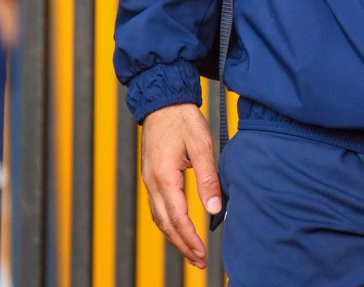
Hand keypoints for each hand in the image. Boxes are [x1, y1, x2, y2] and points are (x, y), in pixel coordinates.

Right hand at [141, 103, 220, 268]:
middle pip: (166, 225)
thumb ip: (208, 178)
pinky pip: (157, 208)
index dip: (191, 239)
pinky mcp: (151, 177)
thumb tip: (214, 209)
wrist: (163, 101)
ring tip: (191, 253)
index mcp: (164, 176)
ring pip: (159, 219)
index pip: (178, 218)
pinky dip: (168, 224)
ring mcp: (149, 180)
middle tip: (200, 262)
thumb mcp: (201, 145)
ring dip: (175, 238)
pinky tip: (179, 230)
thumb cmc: (182, 119)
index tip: (203, 253)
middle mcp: (152, 182)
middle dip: (183, 246)